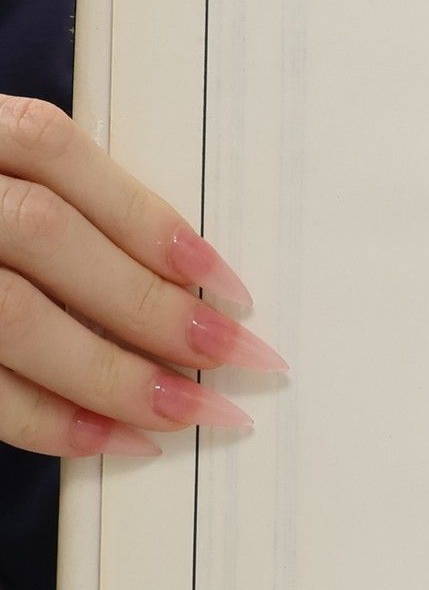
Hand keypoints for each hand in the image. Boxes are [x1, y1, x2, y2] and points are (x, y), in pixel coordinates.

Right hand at [0, 95, 284, 457]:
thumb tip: (183, 281)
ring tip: (193, 409)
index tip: (227, 280)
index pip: (49, 150)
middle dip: (153, 304)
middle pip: (42, 234)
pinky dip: (48, 420)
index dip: (144, 215)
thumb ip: (54, 207)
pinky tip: (116, 440)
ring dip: (115, 372)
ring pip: (11, 313)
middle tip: (244, 356)